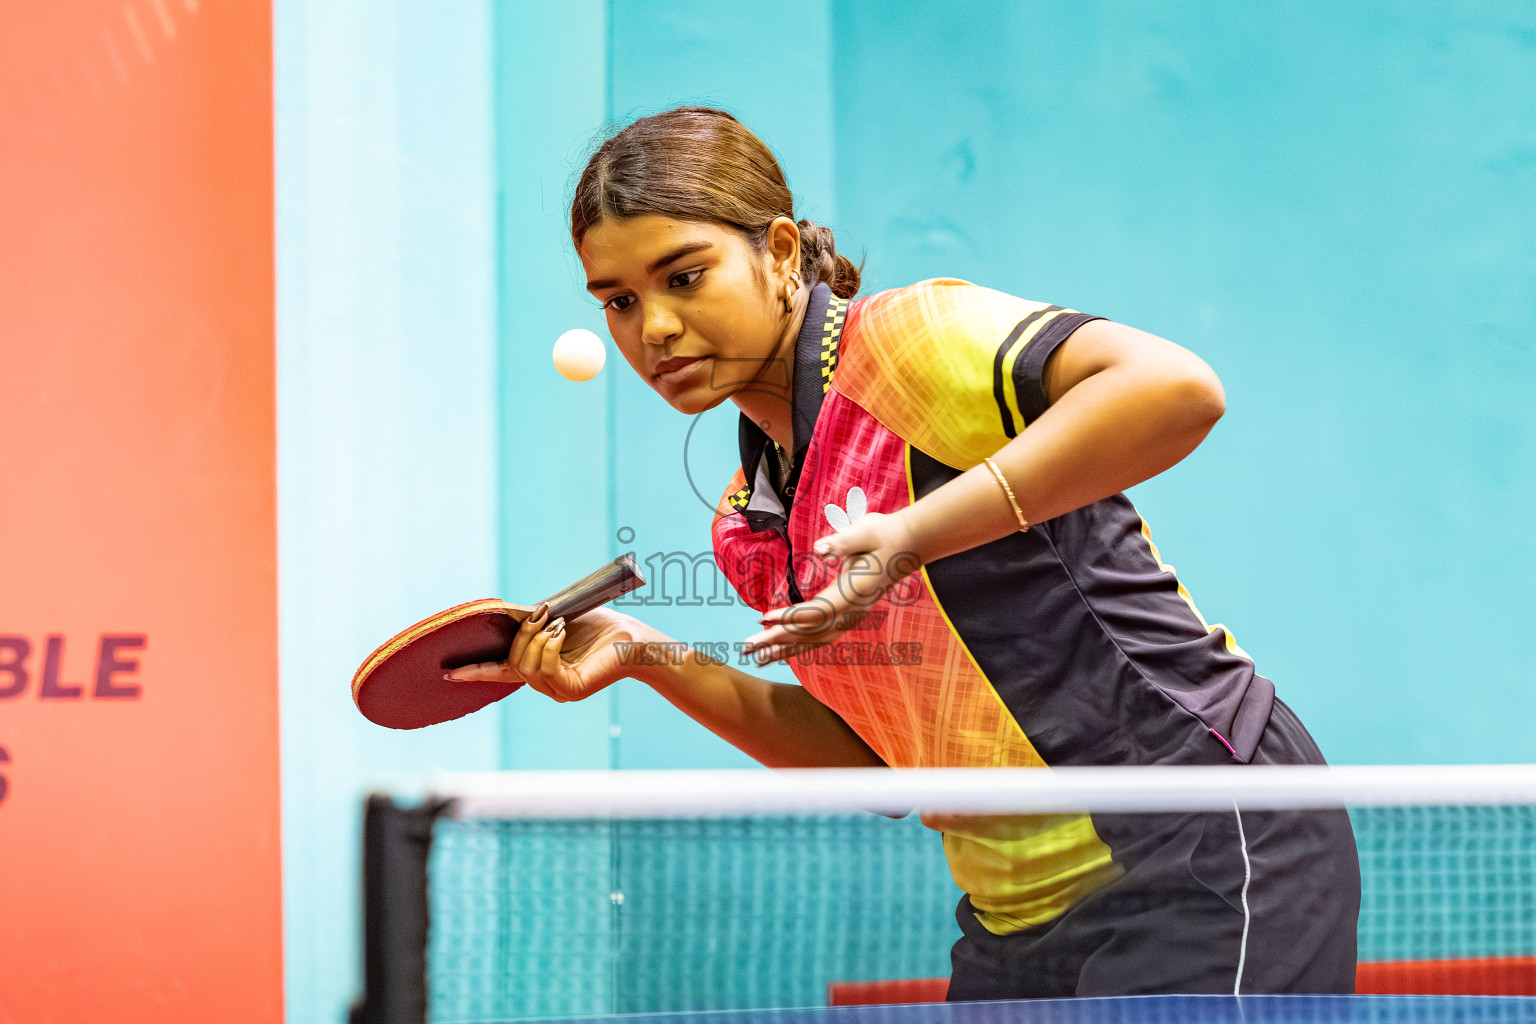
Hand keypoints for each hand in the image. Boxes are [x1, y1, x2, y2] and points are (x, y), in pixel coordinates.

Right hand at [446, 604, 656, 702]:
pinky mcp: (571, 690)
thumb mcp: (557, 617)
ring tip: (557, 623)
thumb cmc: (601, 627)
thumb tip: (502, 613)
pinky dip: (548, 646)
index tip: (450, 672)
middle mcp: (546, 683)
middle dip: (522, 634)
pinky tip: (560, 633)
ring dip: (536, 637)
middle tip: (543, 613)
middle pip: (511, 662)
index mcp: (540, 666)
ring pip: (524, 666)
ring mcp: (558, 689)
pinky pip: (544, 669)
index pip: (502, 671)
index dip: (477, 671)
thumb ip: (532, 621)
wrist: (634, 638)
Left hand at [741, 510, 921, 666]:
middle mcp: (853, 612)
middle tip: (748, 646)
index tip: (762, 618)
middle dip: (777, 640)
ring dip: (786, 649)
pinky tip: (782, 651)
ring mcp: (853, 617)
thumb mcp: (866, 531)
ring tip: (757, 657)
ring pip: (815, 640)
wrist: (910, 542)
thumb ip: (843, 542)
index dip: (789, 617)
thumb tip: (821, 549)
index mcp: (854, 594)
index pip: (816, 612)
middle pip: (811, 632)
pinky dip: (800, 645)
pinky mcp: (850, 616)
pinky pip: (822, 636)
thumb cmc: (884, 533)